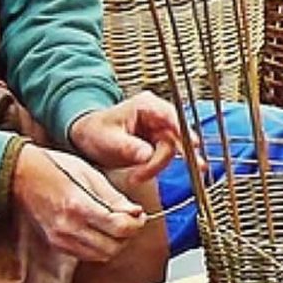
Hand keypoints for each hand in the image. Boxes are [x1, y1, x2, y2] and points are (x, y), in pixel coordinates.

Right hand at [11, 144, 145, 261]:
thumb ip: (114, 197)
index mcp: (79, 205)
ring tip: (115, 226)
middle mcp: (69, 227)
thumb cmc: (55, 168)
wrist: (21, 176)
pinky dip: (100, 247)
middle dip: (128, 235)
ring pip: (103, 255)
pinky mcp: (58, 245)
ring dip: (115, 244)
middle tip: (130, 221)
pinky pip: (88, 255)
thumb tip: (136, 213)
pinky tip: (100, 232)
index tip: (139, 215)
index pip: (119, 227)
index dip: (136, 224)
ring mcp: (62, 239)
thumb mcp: (89, 174)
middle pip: (114, 246)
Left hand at [69, 91, 203, 184]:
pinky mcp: (158, 143)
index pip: (172, 117)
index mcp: (146, 106)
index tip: (192, 145)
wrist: (90, 137)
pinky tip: (143, 174)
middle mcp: (157, 116)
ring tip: (136, 176)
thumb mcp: (108, 139)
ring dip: (156, 167)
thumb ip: (128, 147)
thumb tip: (146, 155)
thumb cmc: (96, 131)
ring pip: (171, 151)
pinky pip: (166, 157)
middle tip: (152, 173)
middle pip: (174, 138)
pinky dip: (156, 168)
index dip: (184, 131)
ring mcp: (159, 130)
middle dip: (162, 160)